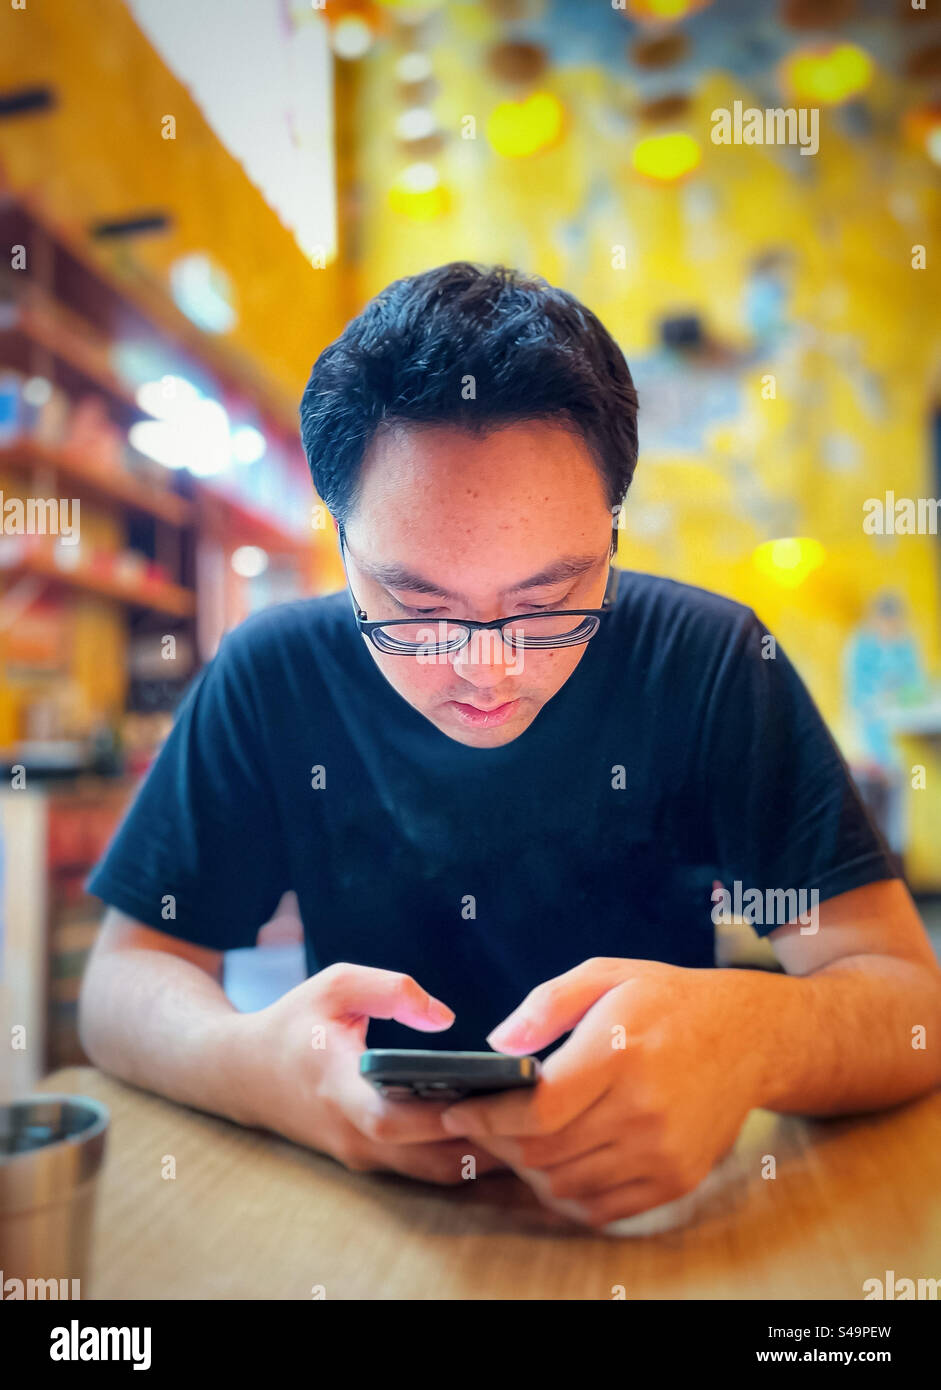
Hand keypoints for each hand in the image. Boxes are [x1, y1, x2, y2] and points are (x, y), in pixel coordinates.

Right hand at [232, 963, 507, 1184]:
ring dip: (480, 1152)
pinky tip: (499, 1124)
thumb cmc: (296, 1023)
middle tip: (537, 1109)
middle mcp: (353, 1135)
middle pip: (430, 1156)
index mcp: (339, 1090)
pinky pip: (425, 1168)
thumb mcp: (335, 985)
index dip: (445, 1115)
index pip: (394, 1119)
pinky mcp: (371, 1161)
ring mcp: (362, 1155)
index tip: (493, 1096)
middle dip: (484, 1138)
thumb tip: (444, 1017)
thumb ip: (390, 989)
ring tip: (529, 1117)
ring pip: (434, 1171)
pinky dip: (462, 1154)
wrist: (243, 1073)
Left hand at [438, 957, 761, 1226]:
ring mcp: (664, 1151)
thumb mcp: (605, 974)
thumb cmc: (665, 1000)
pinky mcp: (677, 1179)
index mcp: (620, 1053)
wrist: (748, 1036)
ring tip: (513, 1144)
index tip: (457, 1113)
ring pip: (567, 1187)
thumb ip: (546, 1004)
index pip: (538, 1110)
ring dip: (527, 1173)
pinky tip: (554, 1166)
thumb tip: (497, 1045)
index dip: (487, 1119)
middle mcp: (644, 1109)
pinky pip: (602, 1208)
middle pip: (545, 1154)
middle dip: (497, 1145)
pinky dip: (566, 1195)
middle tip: (477, 1128)